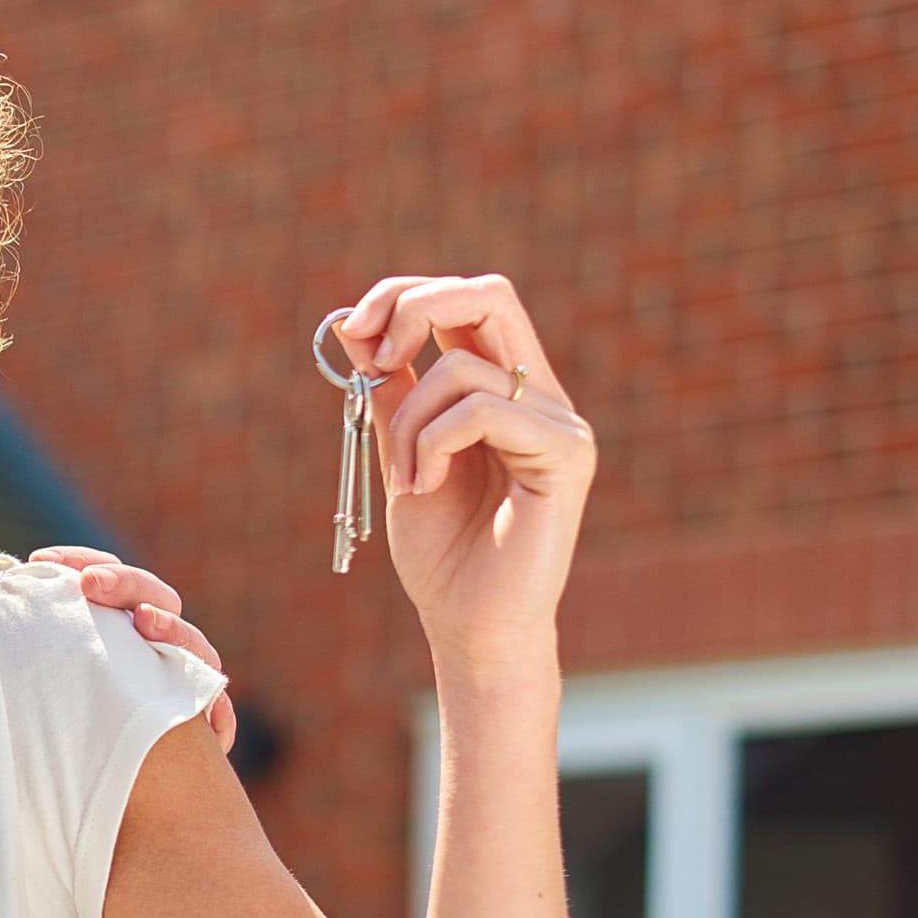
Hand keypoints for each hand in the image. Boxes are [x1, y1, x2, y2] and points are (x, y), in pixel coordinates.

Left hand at [30, 546, 239, 755]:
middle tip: (88, 584)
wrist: (102, 779)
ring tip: (145, 625)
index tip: (39, 560)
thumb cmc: (57, 716)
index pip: (107, 574)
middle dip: (124, 585)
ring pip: (193, 648)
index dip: (81, 560)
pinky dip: (216, 714)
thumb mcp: (38, 674)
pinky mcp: (201, 723)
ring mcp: (183, 677)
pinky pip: (216, 714)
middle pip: (155, 597)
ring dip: (172, 632)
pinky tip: (208, 721)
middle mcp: (156, 641)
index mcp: (118, 619)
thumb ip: (26, 640)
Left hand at [329, 274, 595, 673]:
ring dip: (407, 421)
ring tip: (405, 479)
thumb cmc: (442, 549)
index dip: (407, 296)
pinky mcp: (567, 454)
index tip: (355, 329)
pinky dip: (431, 444)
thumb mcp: (400, 454)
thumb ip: (388, 389)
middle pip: (488, 293)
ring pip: (464, 368)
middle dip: (412, 308)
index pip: (468, 299)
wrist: (470, 623)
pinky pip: (481, 412)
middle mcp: (541, 394)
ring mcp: (560, 421)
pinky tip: (424, 488)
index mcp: (505, 387)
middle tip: (371, 357)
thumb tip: (350, 321)